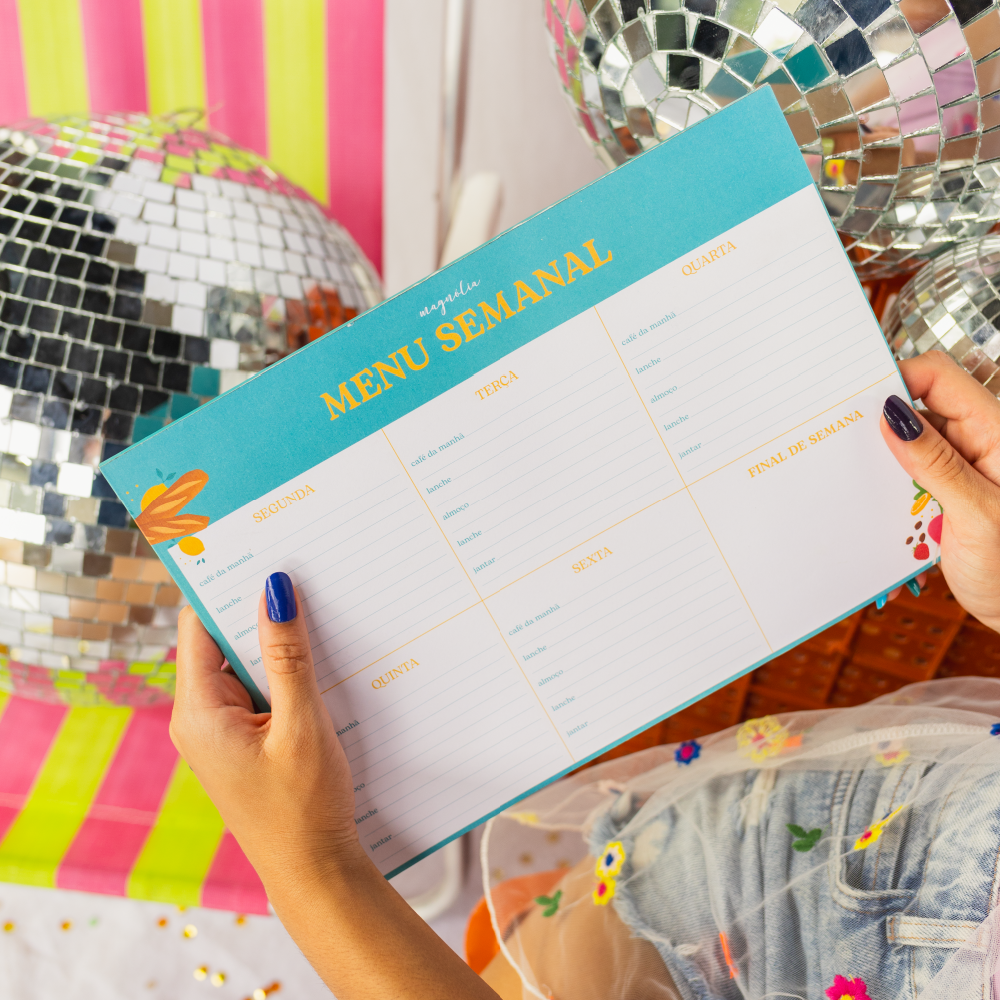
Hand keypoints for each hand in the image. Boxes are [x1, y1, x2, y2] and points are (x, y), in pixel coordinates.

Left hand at [171, 573, 500, 999]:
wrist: (314, 871)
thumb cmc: (304, 808)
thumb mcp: (301, 725)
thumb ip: (287, 656)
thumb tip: (274, 590)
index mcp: (199, 710)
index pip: (198, 625)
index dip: (223, 584)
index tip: (254, 546)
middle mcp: (200, 715)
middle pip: (219, 638)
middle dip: (256, 605)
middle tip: (298, 565)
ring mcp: (222, 728)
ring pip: (243, 661)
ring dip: (275, 636)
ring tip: (314, 601)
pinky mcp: (244, 739)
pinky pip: (258, 685)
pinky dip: (283, 666)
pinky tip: (318, 652)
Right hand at [881, 351, 999, 631]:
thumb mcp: (976, 515)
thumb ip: (934, 462)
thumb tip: (892, 415)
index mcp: (995, 432)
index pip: (937, 377)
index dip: (896, 380)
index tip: (856, 406)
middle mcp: (978, 441)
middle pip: (917, 408)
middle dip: (880, 429)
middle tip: (846, 453)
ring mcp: (961, 467)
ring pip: (907, 445)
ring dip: (884, 470)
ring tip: (868, 498)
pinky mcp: (948, 492)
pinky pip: (909, 478)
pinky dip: (890, 496)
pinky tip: (883, 521)